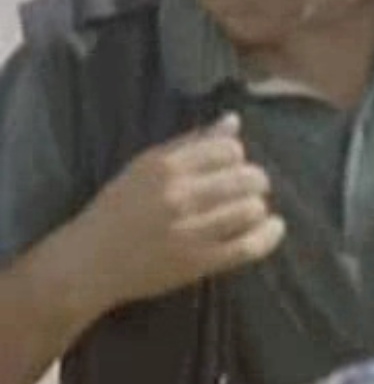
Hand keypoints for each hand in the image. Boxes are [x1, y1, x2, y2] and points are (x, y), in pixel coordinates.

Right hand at [66, 114, 284, 310]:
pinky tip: (274, 227)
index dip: (237, 156)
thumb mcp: (145, 166)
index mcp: (166, 168)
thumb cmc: (118, 209)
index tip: (230, 166)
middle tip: (248, 188)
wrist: (89, 262)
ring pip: (252, 209)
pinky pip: (249, 246)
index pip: (229, 149)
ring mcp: (190, 231)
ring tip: (250, 209)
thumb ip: (191, 143)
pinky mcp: (198, 263)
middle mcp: (180, 197)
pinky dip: (269, 235)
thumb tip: (233, 120)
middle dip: (255, 180)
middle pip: (247, 178)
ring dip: (257, 207)